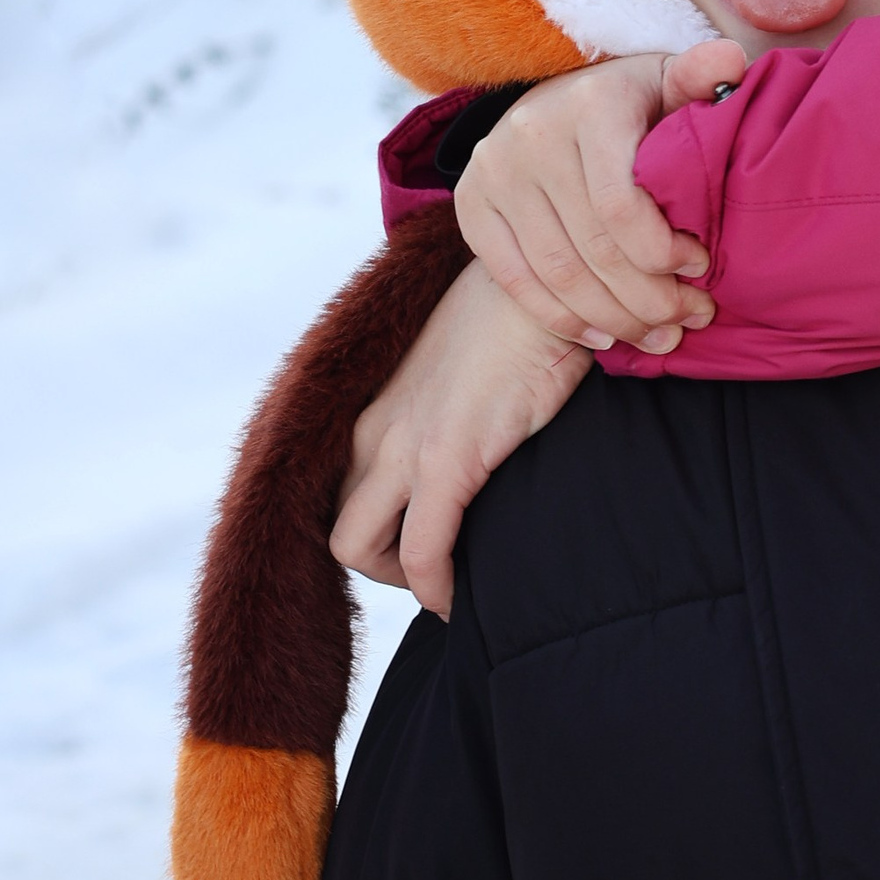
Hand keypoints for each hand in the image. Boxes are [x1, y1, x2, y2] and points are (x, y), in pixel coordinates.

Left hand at [332, 259, 591, 616]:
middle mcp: (371, 429)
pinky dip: (439, 589)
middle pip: (333, 527)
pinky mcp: (447, 458)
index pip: (336, 490)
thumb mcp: (465, 368)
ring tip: (449, 583)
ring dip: (400, 580)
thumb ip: (450, 406)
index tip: (421, 543)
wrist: (546, 281)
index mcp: (374, 408)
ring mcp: (402, 445)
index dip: (375, 531)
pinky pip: (422, 552)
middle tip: (436, 567)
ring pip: (354, 547)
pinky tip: (467, 598)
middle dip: (380, 565)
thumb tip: (474, 441)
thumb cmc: (523, 320)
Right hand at [456, 43, 743, 348]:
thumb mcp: (670, 82)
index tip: (700, 266)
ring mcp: (494, 172)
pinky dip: (562, 320)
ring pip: (558, 275)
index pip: (621, 206)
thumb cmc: (634, 102)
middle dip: (650, 299)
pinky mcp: (470, 205)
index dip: (665, 252)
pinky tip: (603, 337)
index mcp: (589, 106)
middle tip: (689, 319)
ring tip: (658, 336)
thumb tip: (732, 62)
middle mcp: (531, 135)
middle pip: (594, 249)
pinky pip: (515, 281)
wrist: (558, 97)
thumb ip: (704, 77)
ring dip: (614, 320)